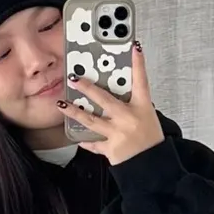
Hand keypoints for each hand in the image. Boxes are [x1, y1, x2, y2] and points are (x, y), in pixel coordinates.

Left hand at [63, 42, 164, 166]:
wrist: (152, 166)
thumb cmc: (152, 141)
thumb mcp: (149, 118)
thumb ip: (134, 107)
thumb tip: (118, 98)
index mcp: (142, 108)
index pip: (142, 81)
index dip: (139, 63)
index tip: (134, 47)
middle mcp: (128, 118)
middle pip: (105, 99)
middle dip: (88, 88)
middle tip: (74, 78)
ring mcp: (117, 133)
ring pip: (91, 120)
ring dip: (75, 112)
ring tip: (61, 104)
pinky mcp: (110, 148)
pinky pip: (94, 143)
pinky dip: (86, 141)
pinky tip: (78, 138)